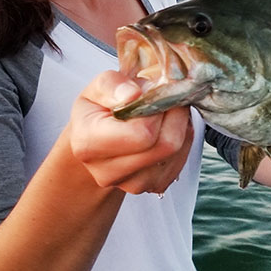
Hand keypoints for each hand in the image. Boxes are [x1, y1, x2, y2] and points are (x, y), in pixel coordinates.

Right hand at [67, 71, 192, 194]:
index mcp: (89, 143)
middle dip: (174, 115)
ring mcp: (132, 184)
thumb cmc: (99, 109)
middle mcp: (108, 172)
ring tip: (164, 112)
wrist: (98, 137)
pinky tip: (166, 128)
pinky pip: (181, 161)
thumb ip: (113, 84)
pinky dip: (182, 140)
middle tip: (167, 97)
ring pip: (177, 152)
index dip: (155, 108)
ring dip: (179, 126)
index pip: (141, 133)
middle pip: (165, 145)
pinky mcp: (154, 186)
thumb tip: (133, 95)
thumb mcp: (98, 87)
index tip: (154, 90)